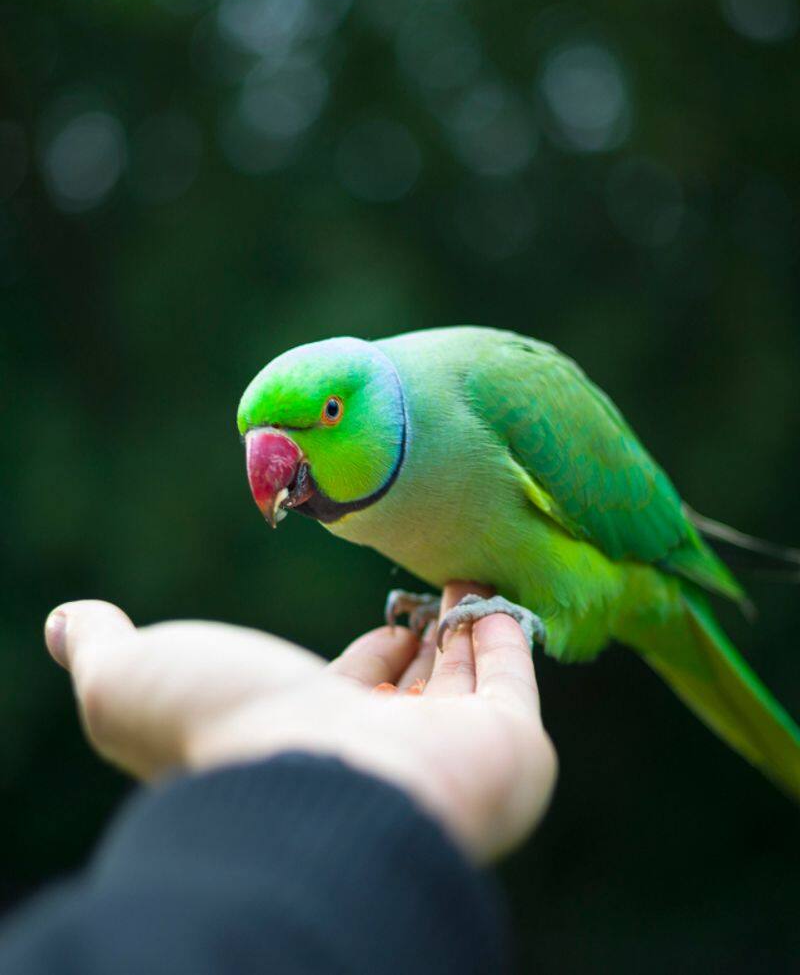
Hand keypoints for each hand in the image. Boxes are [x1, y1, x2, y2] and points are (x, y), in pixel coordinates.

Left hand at [44, 583, 556, 861]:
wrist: (313, 791)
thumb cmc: (221, 734)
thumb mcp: (130, 681)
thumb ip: (104, 650)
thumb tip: (65, 624)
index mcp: (309, 739)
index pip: (355, 689)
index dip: (372, 653)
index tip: (388, 610)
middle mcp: (376, 753)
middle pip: (414, 691)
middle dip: (425, 641)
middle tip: (438, 591)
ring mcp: (446, 753)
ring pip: (466, 682)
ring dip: (470, 630)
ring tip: (471, 579)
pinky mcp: (507, 746)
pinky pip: (513, 680)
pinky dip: (510, 638)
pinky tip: (498, 598)